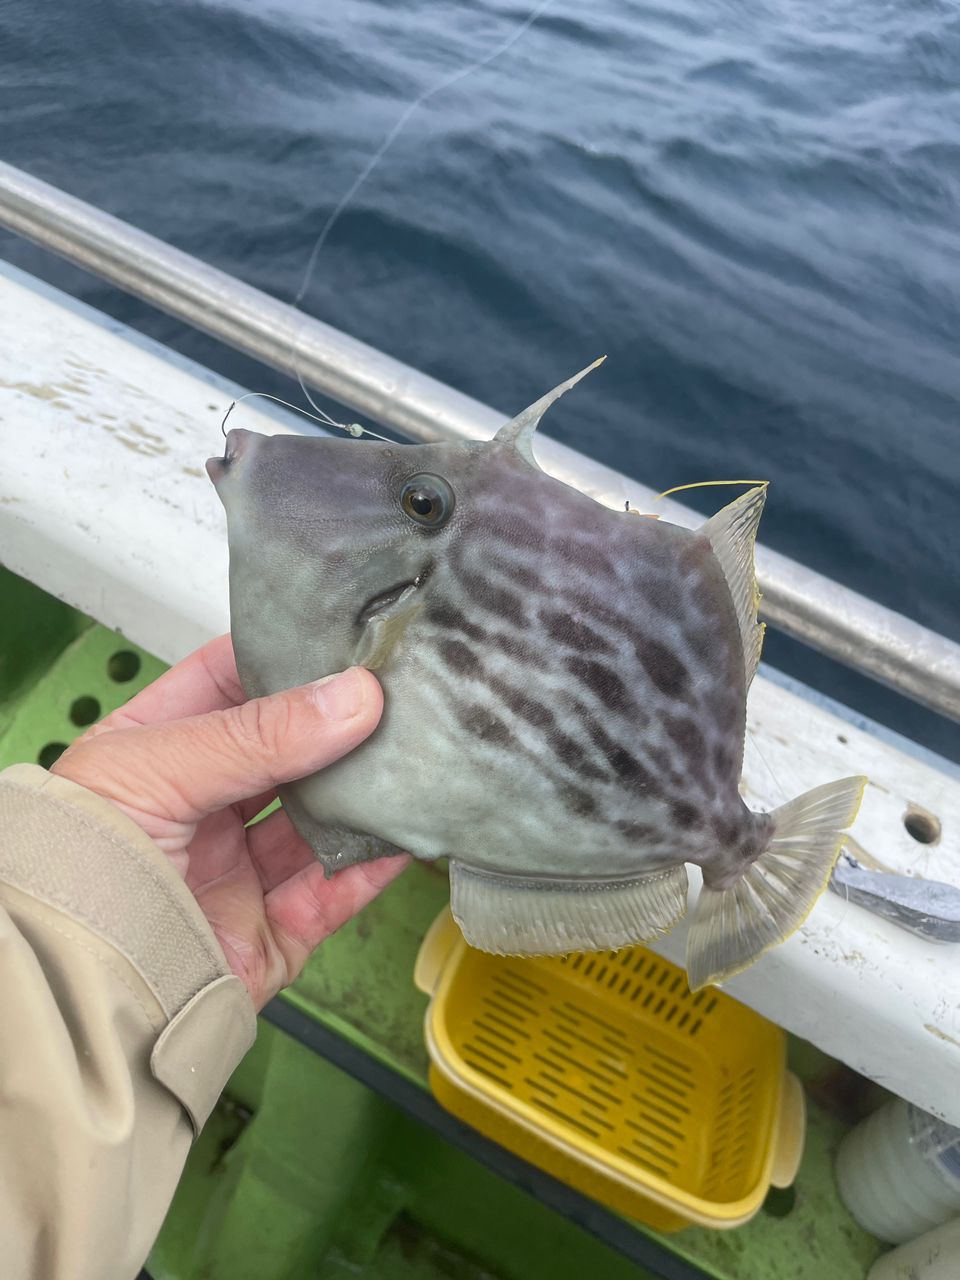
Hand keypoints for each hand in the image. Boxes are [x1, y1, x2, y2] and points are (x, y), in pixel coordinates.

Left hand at [53, 635, 408, 1009]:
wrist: (73, 993)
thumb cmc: (77, 866)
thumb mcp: (156, 770)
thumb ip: (255, 735)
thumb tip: (353, 697)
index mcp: (156, 752)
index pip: (227, 684)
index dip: (283, 657)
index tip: (346, 636)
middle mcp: (201, 807)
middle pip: (286, 753)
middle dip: (339, 725)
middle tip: (398, 692)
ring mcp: (237, 871)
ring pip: (319, 820)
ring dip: (363, 792)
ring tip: (414, 754)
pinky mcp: (271, 933)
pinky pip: (336, 891)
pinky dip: (375, 862)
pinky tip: (406, 828)